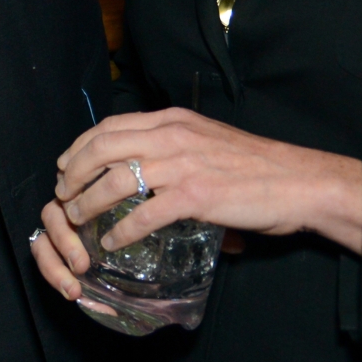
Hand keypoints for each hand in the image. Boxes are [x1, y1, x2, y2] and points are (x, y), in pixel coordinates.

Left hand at [24, 108, 361, 304]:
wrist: (298, 180)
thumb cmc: (257, 164)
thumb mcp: (208, 139)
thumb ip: (175, 147)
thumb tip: (146, 168)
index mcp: (173, 120)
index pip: (110, 126)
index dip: (80, 146)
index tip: (66, 164)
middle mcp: (172, 136)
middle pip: (102, 148)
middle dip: (73, 172)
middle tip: (62, 193)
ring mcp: (182, 166)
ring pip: (115, 180)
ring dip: (88, 202)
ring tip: (78, 219)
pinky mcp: (194, 196)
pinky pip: (143, 215)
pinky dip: (121, 230)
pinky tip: (112, 242)